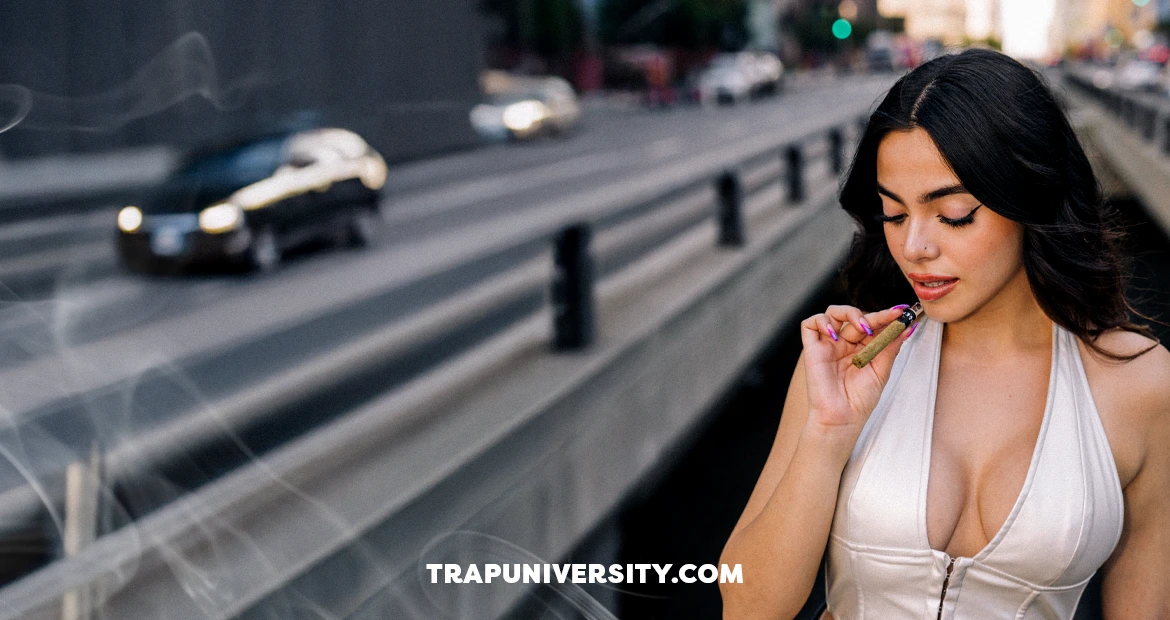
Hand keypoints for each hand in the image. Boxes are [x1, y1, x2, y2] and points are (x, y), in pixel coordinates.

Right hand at [799, 304, 915, 443]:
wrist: (842, 418)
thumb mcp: (882, 370)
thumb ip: (890, 347)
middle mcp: (844, 344)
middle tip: (888, 318)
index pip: (872, 324)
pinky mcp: (812, 349)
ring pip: (832, 313)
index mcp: (861, 349)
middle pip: (855, 317)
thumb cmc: (860, 400)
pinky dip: (821, 321)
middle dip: (874, 315)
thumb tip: (906, 327)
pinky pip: (809, 324)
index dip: (886, 316)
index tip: (902, 313)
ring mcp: (828, 345)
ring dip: (849, 313)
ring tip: (863, 328)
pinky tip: (834, 334)